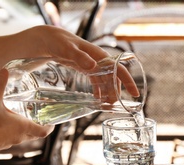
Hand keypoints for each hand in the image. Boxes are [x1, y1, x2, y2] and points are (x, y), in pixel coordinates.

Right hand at [0, 69, 53, 152]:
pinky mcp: (0, 144)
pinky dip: (13, 132)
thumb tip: (4, 72)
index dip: (50, 128)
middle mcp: (19, 137)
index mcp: (23, 127)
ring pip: (23, 137)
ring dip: (26, 129)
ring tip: (22, 118)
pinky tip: (6, 124)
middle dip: (39, 126)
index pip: (44, 132)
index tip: (53, 123)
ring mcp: (9, 142)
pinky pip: (12, 138)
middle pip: (35, 134)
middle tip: (38, 117)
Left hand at [23, 26, 138, 98]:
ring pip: (106, 81)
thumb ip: (80, 57)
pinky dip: (99, 90)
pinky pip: (97, 81)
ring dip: (108, 93)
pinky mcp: (87, 69)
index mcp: (99, 56)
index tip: (134, 93)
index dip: (128, 81)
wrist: (49, 40)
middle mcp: (99, 61)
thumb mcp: (67, 49)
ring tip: (107, 106)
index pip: (118, 69)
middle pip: (113, 78)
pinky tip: (98, 99)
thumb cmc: (58, 42)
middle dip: (116, 92)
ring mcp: (93, 65)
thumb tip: (93, 66)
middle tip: (114, 106)